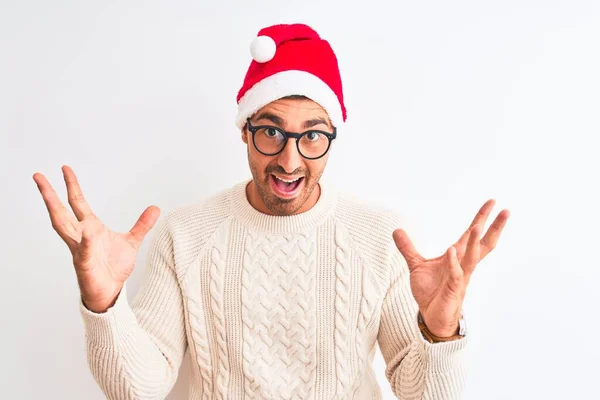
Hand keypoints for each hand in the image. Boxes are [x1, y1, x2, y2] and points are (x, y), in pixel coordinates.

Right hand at [33, 165, 160, 312]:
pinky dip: (85, 240)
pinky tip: (87, 229)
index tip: (65, 169)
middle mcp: (80, 236)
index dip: (72, 186)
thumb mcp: (132, 241)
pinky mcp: (84, 264)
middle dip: (49, 194)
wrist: (111, 292)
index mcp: (90, 227)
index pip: (77, 202)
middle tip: (38, 175)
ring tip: (46, 191)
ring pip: (62, 226)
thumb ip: (142, 225)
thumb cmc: (114, 268)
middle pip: (60, 211)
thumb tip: (155, 208)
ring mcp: (79, 249)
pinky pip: (83, 250)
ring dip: (54, 209)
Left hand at [393, 199, 509, 336]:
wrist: (430, 316)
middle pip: (484, 244)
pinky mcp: (454, 290)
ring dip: (474, 242)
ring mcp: (461, 277)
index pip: (471, 234)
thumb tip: (396, 230)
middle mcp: (464, 265)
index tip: (492, 202)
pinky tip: (451, 250)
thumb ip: (408, 248)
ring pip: (472, 258)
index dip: (481, 218)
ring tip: (477, 226)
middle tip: (505, 211)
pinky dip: (454, 262)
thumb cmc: (430, 291)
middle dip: (494, 227)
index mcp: (457, 257)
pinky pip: (456, 274)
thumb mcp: (416, 265)